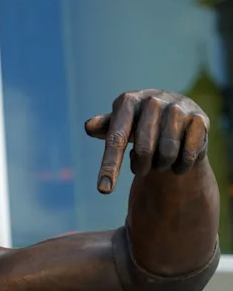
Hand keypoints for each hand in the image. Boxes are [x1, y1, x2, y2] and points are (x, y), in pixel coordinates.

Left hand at [85, 89, 209, 193]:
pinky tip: (178, 159)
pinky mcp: (200, 118)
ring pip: (167, 154)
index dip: (109, 166)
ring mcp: (178, 107)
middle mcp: (153, 100)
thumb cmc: (137, 123)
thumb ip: (104, 127)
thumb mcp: (118, 124)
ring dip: (161, 165)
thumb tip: (89, 126)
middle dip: (140, 167)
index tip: (103, 190)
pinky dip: (180, 166)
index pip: (116, 139)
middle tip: (141, 169)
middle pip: (144, 151)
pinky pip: (188, 155)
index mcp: (128, 101)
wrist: (175, 113)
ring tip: (160, 159)